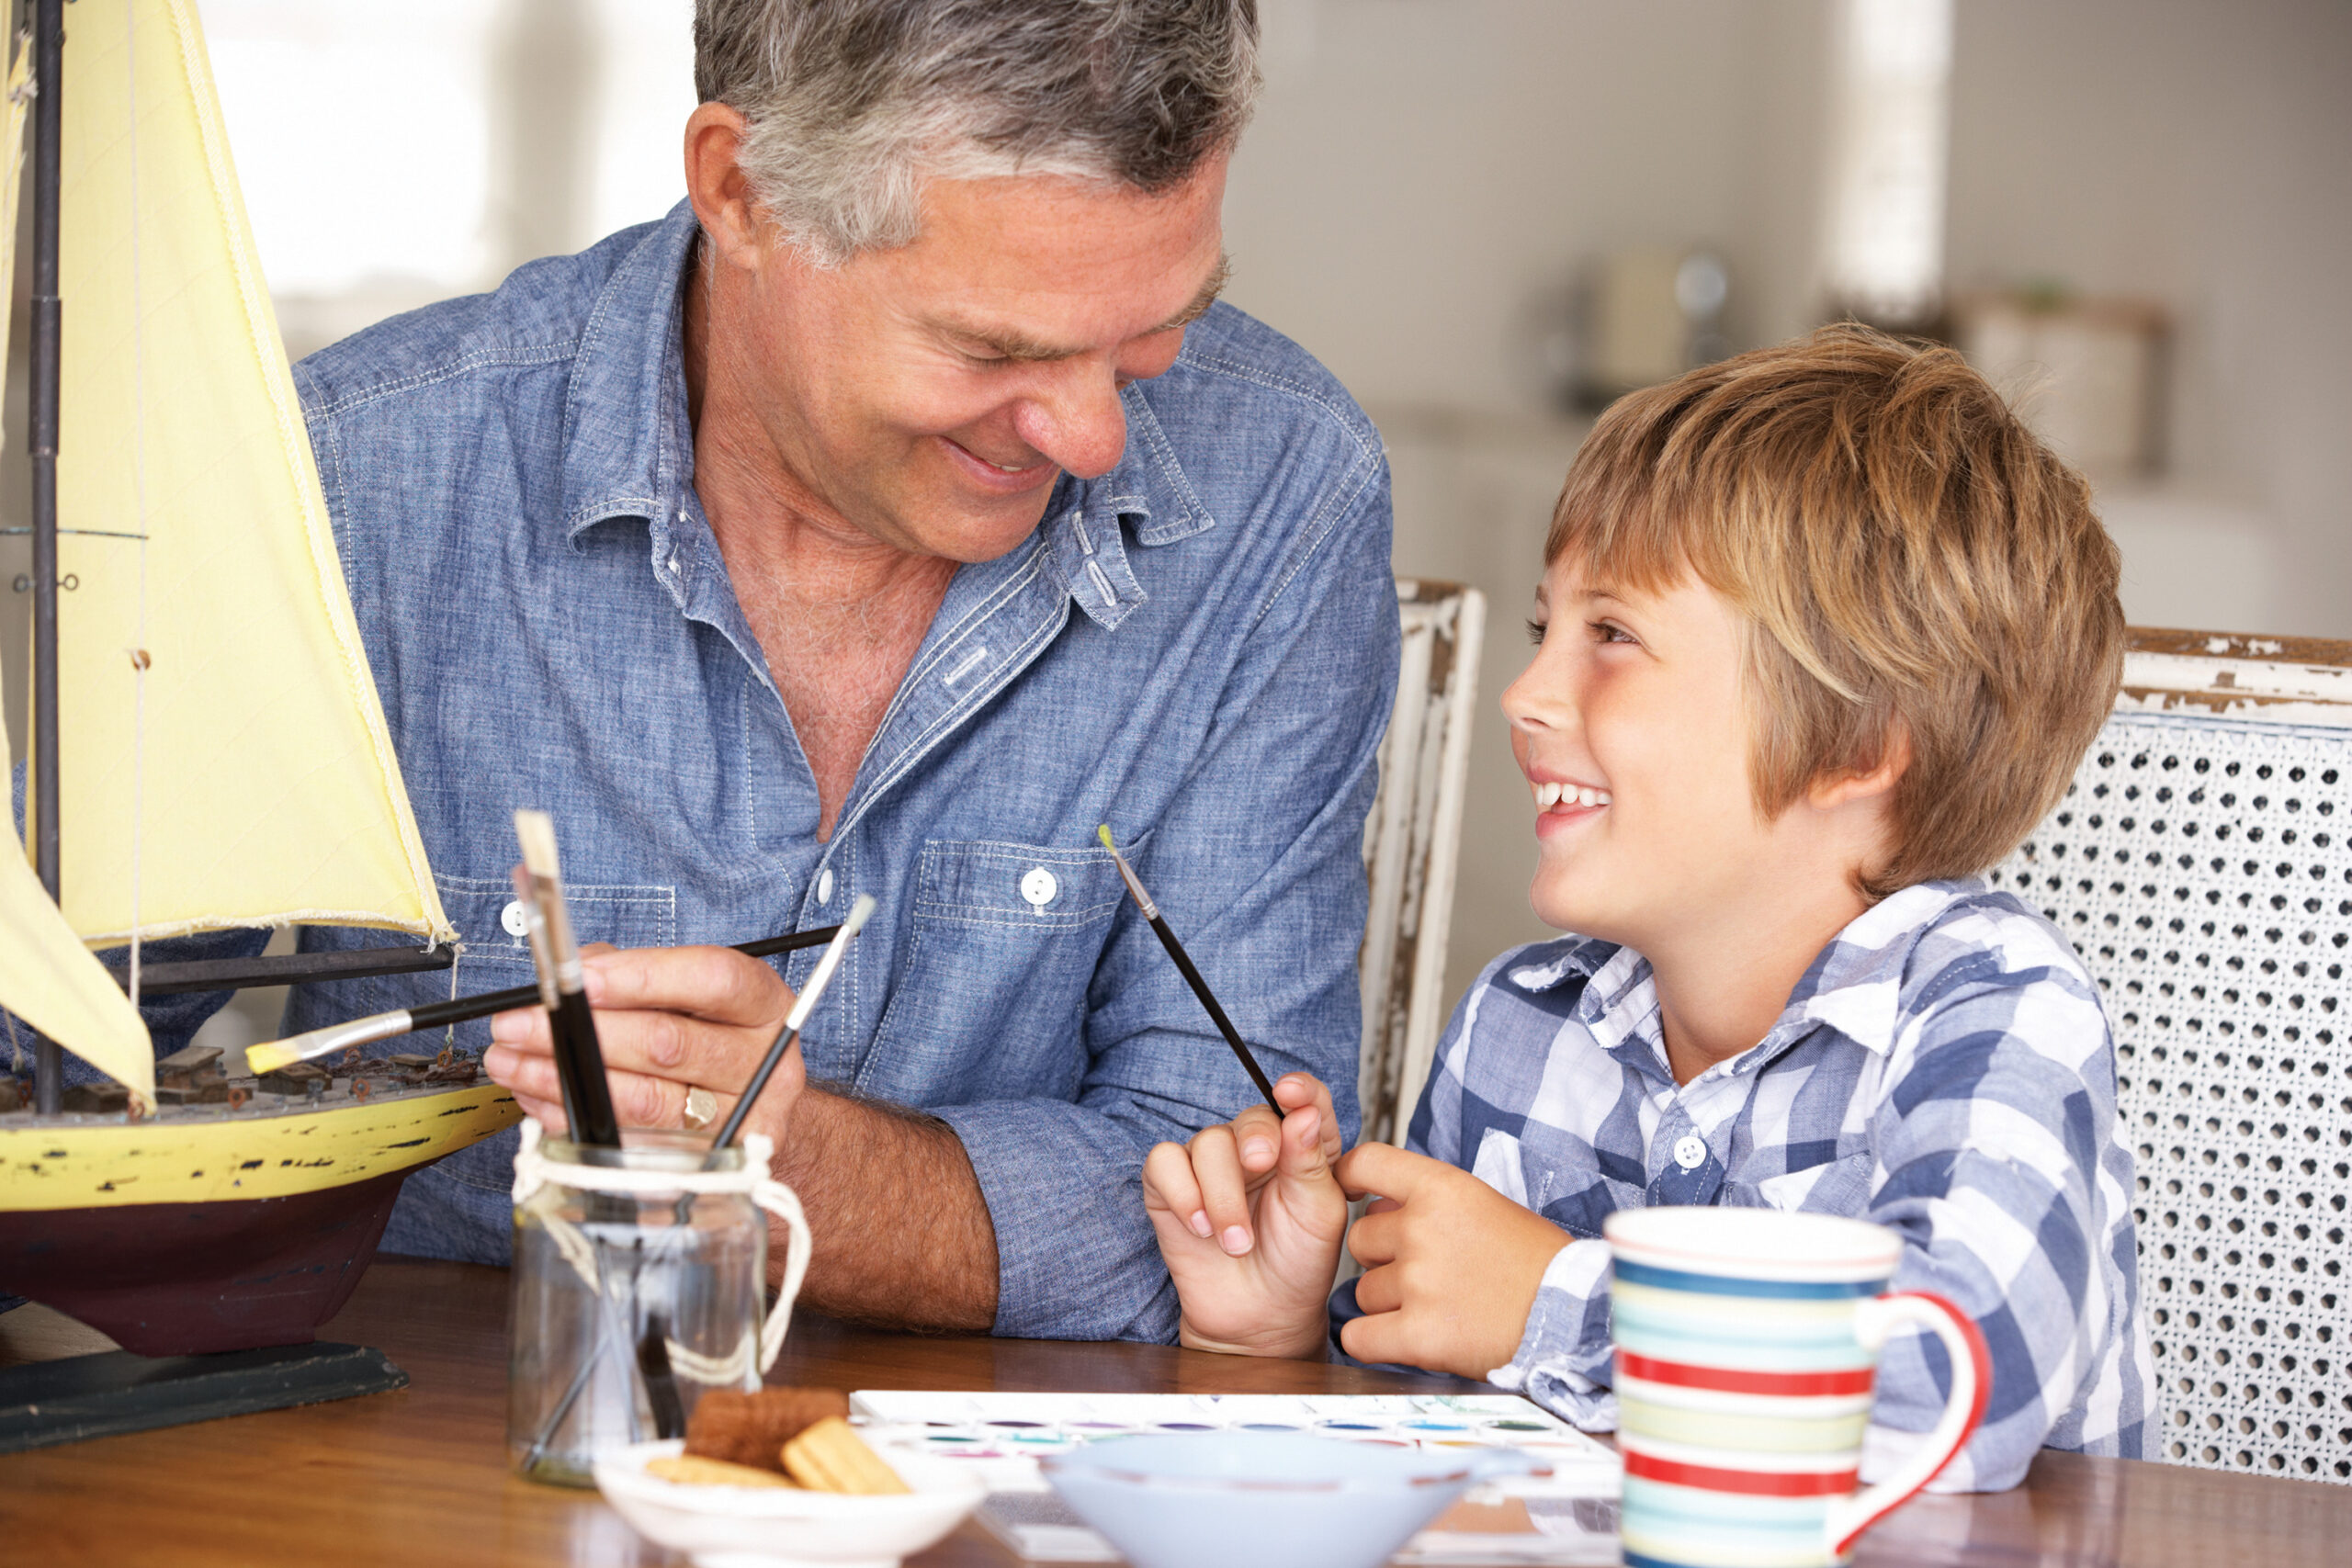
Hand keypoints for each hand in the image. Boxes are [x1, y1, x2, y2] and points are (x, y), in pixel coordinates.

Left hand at [484, 943, 800, 1145]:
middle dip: (581, 1033)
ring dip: (564, 1079)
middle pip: (668, 1045)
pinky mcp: (705, 1167)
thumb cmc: (713, 1039)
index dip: (642, 977)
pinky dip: (574, 1118)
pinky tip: (539, 1096)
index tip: (578, 979)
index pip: (711, 980)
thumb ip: (639, 972)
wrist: (756, 1108)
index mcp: (764, 1005)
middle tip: (516, 1024)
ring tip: (510, 1061)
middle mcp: (763, 1063)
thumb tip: (574, 974)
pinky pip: (628, 1143)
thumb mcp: (692, 992)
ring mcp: (738, 1121)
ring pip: (644, 1101)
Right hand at [1141, 1074, 1346, 1358]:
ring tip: (1236, 1240)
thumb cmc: (1297, 1264)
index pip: (1302, 1100)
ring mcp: (1211, 1167)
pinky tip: (1200, 1227)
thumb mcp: (1319, 1214)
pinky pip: (1164, 1162)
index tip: (1291, 1092)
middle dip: (1255, 1140)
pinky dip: (1181, 1192)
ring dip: (1222, 1193)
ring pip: (1207, 1142)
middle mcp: (1256, 1149)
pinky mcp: (1171, 1188)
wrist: (1260, 1317)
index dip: (1298, 1089)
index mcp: (1302, 1147)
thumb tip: (1303, 1113)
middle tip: (1261, 1166)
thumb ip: (1310, 1161)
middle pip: (1250, 1119)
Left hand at [1334, 1141, 1571, 1378]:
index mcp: (1443, 1188)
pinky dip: (1372, 1342)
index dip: (1348, 1177)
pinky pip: (1358, 1336)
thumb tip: (1374, 1205)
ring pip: (1362, 1292)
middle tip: (1426, 1273)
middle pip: (1360, 1240)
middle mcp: (1423, 1229)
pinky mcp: (1418, 1335)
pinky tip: (1404, 1338)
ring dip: (1388, 1304)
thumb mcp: (1485, 1204)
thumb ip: (1429, 1200)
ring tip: (1437, 1307)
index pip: (1367, 1163)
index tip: (1347, 1191)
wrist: (1571, 1315)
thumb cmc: (1533, 1262)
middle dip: (1382, 1259)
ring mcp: (1418, 1283)